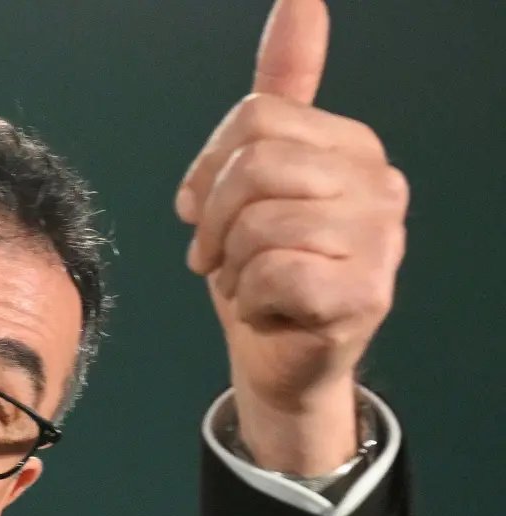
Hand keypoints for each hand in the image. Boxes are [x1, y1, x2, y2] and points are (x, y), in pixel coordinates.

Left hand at [176, 0, 408, 473]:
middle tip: (212, 255)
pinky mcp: (368, 293)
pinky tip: (268, 309)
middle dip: (212, 218)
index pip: (257, 116)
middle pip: (257, 164)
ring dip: (230, 263)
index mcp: (351, 145)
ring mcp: (383, 239)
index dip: (207, 167)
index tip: (197, 207)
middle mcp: (380, 183)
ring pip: (260, 220)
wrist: (279, 357)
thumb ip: (280, 93)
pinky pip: (272, 270)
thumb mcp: (257, 178)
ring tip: (245, 282)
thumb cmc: (263, 267)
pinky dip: (249, 297)